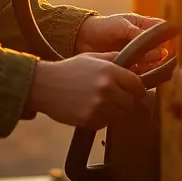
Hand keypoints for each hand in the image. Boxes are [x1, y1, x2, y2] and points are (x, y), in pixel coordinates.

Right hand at [24, 52, 145, 128]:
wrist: (43, 85)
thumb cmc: (67, 70)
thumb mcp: (91, 57)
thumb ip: (113, 59)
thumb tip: (134, 63)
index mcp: (110, 71)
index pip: (137, 85)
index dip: (136, 89)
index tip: (131, 92)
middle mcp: (107, 88)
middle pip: (130, 102)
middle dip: (124, 101)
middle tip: (112, 99)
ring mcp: (99, 105)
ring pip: (119, 115)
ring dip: (113, 112)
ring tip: (98, 104)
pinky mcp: (90, 119)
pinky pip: (105, 123)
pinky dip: (100, 119)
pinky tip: (88, 109)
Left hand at [75, 12, 173, 74]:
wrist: (83, 39)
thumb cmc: (103, 27)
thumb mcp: (121, 25)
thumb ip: (139, 35)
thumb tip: (159, 51)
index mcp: (144, 25)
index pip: (163, 29)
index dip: (168, 35)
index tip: (168, 42)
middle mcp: (144, 41)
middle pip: (162, 49)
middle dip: (160, 54)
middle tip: (152, 56)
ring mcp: (139, 55)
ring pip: (154, 63)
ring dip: (151, 65)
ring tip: (141, 64)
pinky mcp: (131, 67)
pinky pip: (142, 72)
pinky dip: (141, 73)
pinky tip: (135, 71)